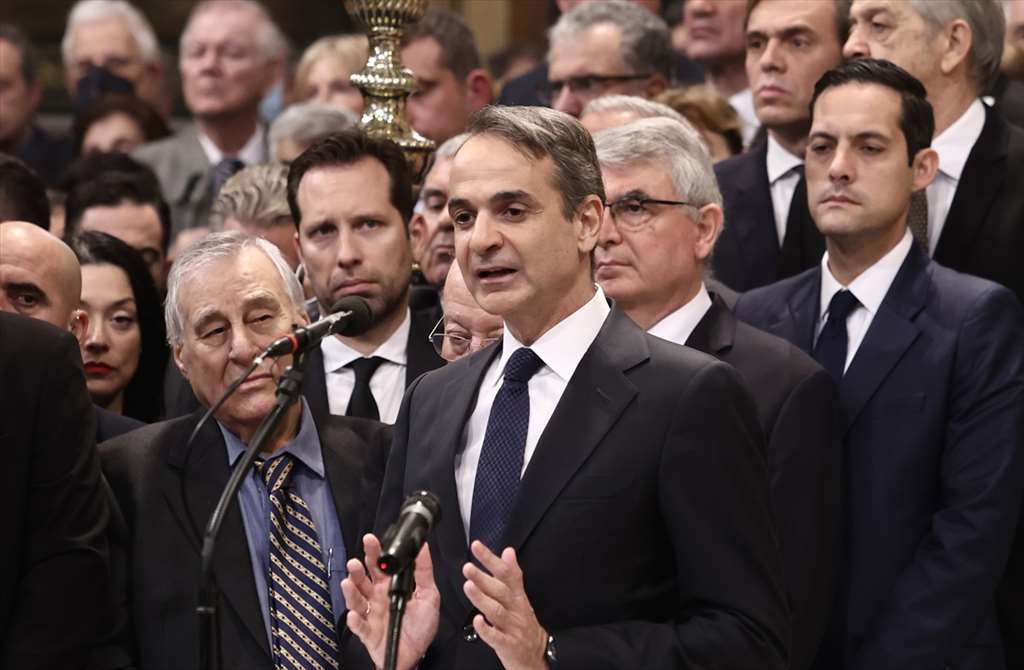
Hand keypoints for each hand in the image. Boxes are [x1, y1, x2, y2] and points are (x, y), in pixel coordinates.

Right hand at [341, 534, 439, 669]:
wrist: (416, 654)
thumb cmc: (421, 626)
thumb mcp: (429, 595)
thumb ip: (424, 572)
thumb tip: (424, 548)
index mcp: (390, 587)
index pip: (379, 566)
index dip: (374, 552)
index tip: (371, 540)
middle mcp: (377, 598)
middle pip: (363, 579)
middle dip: (357, 568)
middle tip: (356, 561)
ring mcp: (370, 614)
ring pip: (356, 599)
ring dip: (351, 590)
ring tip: (349, 582)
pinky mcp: (368, 632)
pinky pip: (359, 625)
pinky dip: (355, 620)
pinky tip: (355, 614)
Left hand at [463, 541, 548, 669]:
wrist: (537, 657)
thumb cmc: (524, 625)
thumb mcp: (521, 598)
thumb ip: (512, 575)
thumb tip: (508, 551)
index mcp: (518, 597)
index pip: (506, 573)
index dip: (491, 559)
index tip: (477, 546)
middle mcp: (516, 609)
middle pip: (500, 590)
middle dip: (483, 577)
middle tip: (468, 567)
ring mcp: (512, 627)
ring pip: (497, 611)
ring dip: (482, 598)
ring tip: (468, 587)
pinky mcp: (508, 645)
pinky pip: (496, 637)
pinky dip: (486, 629)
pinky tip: (477, 621)